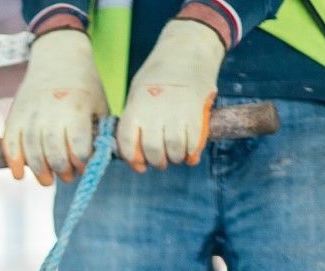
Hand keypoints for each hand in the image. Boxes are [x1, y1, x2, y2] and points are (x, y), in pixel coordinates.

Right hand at [2, 29, 107, 185]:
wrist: (58, 57)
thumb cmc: (84, 86)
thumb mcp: (99, 105)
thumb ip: (100, 133)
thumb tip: (100, 163)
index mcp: (76, 110)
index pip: (78, 148)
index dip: (81, 164)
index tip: (83, 168)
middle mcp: (52, 113)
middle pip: (54, 154)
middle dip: (61, 171)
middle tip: (66, 177)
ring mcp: (31, 114)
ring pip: (32, 152)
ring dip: (39, 171)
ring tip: (47, 180)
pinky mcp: (15, 115)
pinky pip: (10, 143)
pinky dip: (13, 161)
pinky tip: (19, 174)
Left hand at [118, 19, 226, 170]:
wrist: (187, 49)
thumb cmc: (158, 75)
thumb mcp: (137, 92)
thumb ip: (135, 118)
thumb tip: (135, 151)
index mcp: (136, 106)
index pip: (128, 143)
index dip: (133, 159)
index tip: (140, 165)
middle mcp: (154, 111)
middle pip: (153, 150)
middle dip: (157, 162)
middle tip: (161, 162)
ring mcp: (176, 111)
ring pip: (174, 149)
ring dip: (175, 158)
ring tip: (176, 157)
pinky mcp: (196, 111)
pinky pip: (193, 141)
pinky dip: (192, 152)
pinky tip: (190, 154)